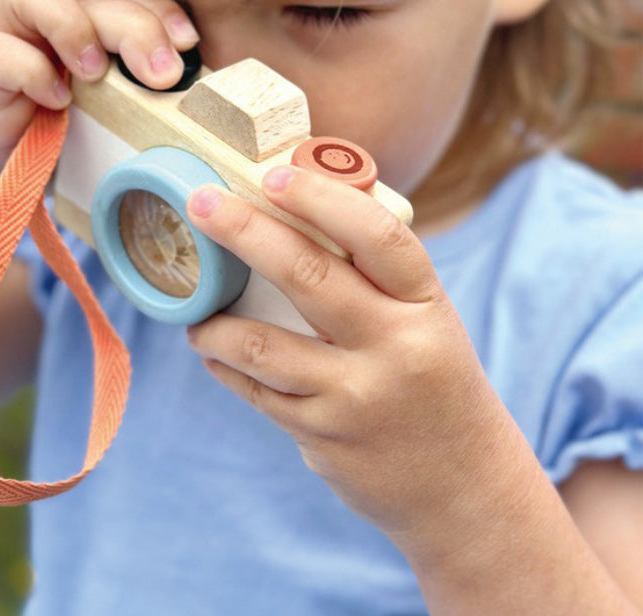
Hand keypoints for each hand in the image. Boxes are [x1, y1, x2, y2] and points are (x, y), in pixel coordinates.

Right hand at [0, 0, 198, 220]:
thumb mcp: (109, 121)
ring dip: (73, 25)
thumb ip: (142, 104)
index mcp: (93, 32)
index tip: (190, 45)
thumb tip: (200, 113)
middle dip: (137, 26)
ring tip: (97, 73)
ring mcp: (12, 43)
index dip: (162, 10)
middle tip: (163, 76)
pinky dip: (29, 71)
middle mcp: (52, 26)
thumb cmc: (55, 141)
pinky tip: (56, 102)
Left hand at [186, 166, 516, 541]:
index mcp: (425, 306)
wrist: (466, 486)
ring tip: (197, 314)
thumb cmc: (435, 383)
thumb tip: (293, 223)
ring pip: (262, 346)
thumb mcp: (428, 323)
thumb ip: (373, 281)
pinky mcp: (324, 438)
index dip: (321, 198)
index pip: (376, 237)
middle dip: (243, 231)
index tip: (273, 175)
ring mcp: (355, 397)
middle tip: (200, 203)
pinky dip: (227, 366)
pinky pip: (258, 393)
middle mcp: (394, 348)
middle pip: (306, 277)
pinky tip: (215, 353)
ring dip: (216, 323)